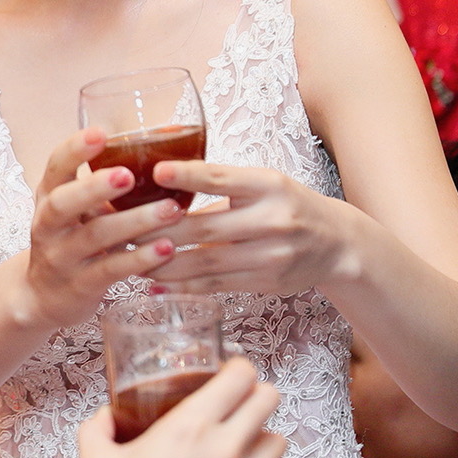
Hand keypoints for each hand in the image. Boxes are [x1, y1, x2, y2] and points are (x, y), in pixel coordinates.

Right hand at [24, 128, 186, 327]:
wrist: (43, 297)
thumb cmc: (70, 241)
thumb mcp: (74, 210)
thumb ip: (101, 187)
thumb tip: (158, 152)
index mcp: (48, 196)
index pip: (55, 166)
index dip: (75, 149)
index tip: (101, 133)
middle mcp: (48, 225)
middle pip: (63, 203)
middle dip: (95, 187)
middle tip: (128, 175)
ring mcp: (62, 257)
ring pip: (95, 236)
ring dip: (135, 222)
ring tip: (171, 210)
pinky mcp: (80, 285)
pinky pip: (110, 270)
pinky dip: (139, 259)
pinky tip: (167, 249)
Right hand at [71, 358, 283, 457]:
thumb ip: (101, 425)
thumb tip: (108, 415)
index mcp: (189, 427)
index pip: (241, 377)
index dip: (237, 369)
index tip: (228, 374)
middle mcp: (225, 452)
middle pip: (270, 400)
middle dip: (255, 396)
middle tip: (237, 405)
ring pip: (277, 444)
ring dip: (259, 439)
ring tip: (236, 449)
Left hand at [135, 159, 356, 296]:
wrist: (337, 244)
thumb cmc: (287, 204)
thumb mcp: (263, 182)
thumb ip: (221, 184)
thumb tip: (158, 180)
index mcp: (268, 185)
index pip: (222, 179)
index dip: (188, 176)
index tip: (156, 171)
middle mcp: (271, 220)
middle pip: (205, 228)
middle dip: (158, 230)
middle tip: (120, 229)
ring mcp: (270, 256)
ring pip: (206, 262)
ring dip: (163, 263)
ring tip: (128, 259)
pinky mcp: (265, 283)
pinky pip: (216, 286)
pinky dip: (183, 286)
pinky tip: (155, 283)